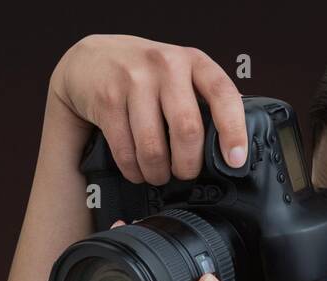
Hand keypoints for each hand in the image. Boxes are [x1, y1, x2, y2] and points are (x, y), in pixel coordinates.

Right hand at [49, 34, 248, 183]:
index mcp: (192, 60)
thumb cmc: (143, 74)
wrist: (92, 60)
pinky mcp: (108, 99)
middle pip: (187, 129)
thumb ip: (201, 98)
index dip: (233, 130)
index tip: (235, 159)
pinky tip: (137, 170)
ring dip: (157, 172)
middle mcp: (166, 65)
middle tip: (185, 173)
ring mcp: (134, 80)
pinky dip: (133, 170)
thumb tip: (227, 145)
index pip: (223, 94)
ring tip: (158, 175)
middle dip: (188, 164)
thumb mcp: (177, 74)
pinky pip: (125, 151)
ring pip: (153, 147)